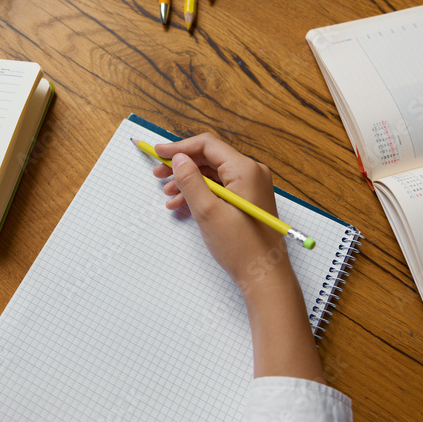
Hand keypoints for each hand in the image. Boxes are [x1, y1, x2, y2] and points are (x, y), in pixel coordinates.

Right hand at [153, 133, 292, 292]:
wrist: (264, 276)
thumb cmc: (241, 247)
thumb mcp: (208, 211)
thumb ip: (191, 181)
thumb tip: (179, 159)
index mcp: (245, 170)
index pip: (207, 145)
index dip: (180, 147)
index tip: (158, 153)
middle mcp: (251, 173)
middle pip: (209, 158)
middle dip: (182, 166)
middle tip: (159, 175)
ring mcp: (251, 187)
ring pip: (212, 174)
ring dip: (188, 182)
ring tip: (169, 196)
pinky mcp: (247, 201)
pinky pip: (220, 189)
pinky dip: (200, 194)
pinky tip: (182, 206)